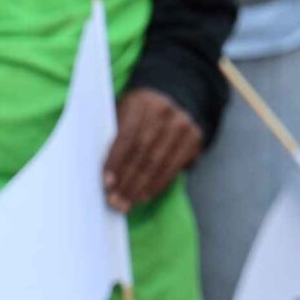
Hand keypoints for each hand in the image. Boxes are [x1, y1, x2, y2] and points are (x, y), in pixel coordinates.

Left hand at [105, 89, 203, 211]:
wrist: (176, 97)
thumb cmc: (140, 111)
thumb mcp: (124, 111)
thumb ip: (114, 134)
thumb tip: (104, 170)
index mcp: (142, 102)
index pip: (127, 136)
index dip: (116, 162)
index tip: (106, 184)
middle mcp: (166, 112)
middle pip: (143, 152)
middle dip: (127, 180)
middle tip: (114, 201)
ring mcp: (183, 125)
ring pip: (158, 162)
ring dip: (140, 187)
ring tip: (126, 203)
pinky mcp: (195, 138)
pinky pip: (174, 166)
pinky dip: (158, 184)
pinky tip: (145, 195)